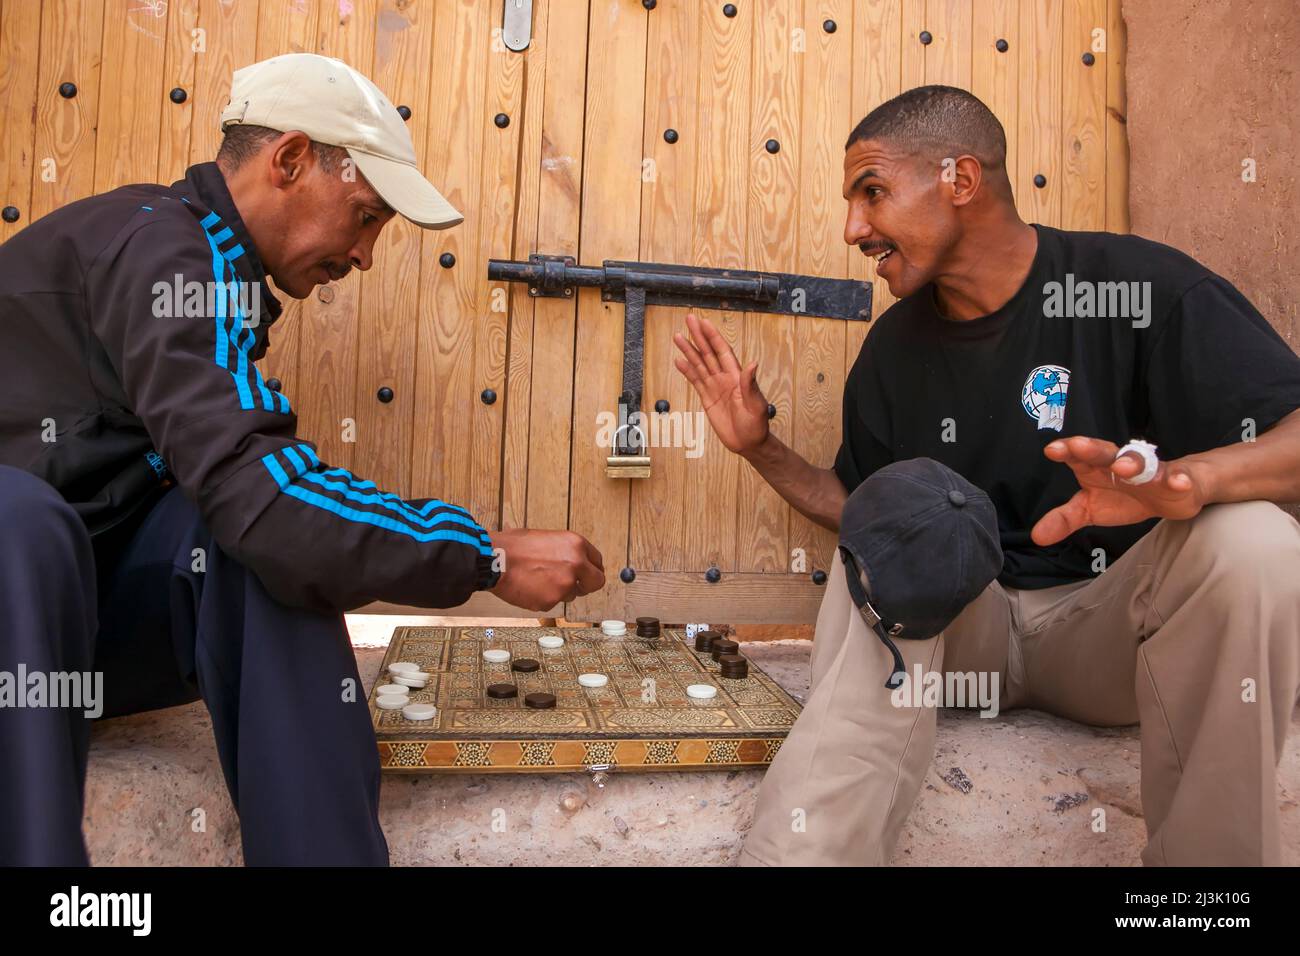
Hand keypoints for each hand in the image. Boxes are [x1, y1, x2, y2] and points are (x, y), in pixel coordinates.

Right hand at [489, 529, 604, 610]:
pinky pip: (552, 603)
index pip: (598, 561)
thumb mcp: (548, 538)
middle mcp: (576, 564)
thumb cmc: (514, 546)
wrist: (494, 559)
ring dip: (560, 591)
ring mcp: (565, 585)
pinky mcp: (551, 601)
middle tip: (575, 586)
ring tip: (538, 580)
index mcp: (576, 544)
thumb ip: (566, 552)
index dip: (591, 569)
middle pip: (596, 582)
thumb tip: (577, 563)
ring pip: (572, 595)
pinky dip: (543, 599)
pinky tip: (529, 588)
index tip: (588, 574)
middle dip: (587, 585)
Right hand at [672, 313, 770, 455]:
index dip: (713, 337)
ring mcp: (715, 387)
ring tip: (678, 336)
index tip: (704, 322)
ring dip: (689, 350)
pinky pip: (695, 381)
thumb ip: (750, 385)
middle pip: (708, 353)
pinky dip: (687, 371)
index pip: (722, 351)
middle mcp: (725, 378)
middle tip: (689, 319)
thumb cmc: (756, 425)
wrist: (748, 443)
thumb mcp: (756, 405)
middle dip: (699, 336)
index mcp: (737, 376)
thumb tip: (752, 363)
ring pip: (699, 364)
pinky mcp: (707, 398)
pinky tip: (679, 360)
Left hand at [1031, 436, 1207, 545]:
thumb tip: (1036, 537)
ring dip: (1132, 463)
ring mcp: (1150, 472)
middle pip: (1106, 453)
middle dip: (1092, 449)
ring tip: (1122, 467)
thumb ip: (1065, 519)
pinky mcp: (1176, 481)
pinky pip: (1178, 479)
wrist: (1172, 493)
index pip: (1079, 457)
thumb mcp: (1091, 509)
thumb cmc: (1124, 497)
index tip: (1052, 450)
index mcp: (1097, 468)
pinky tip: (1177, 482)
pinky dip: (1178, 480)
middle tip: (1079, 446)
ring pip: (1142, 463)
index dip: (1067, 451)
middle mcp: (1121, 464)